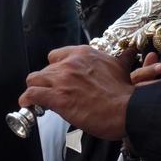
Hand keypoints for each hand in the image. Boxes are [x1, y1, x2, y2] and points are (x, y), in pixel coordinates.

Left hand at [19, 45, 160, 140]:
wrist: (126, 109)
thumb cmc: (124, 92)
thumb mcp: (123, 68)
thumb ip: (122, 58)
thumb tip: (131, 52)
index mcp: (84, 53)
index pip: (57, 55)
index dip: (57, 67)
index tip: (60, 77)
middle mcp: (71, 63)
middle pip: (45, 68)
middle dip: (48, 81)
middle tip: (54, 92)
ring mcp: (62, 80)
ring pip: (34, 79)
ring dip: (35, 88)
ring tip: (39, 98)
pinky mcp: (57, 98)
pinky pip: (32, 94)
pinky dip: (28, 100)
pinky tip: (30, 105)